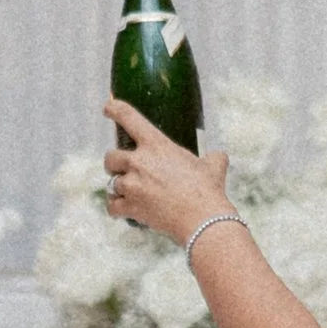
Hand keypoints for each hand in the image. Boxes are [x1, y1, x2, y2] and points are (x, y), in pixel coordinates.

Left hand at [103, 99, 232, 244]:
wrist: (203, 219)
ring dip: (119, 188)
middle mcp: (139, 162)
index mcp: (157, 145)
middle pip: (110, 157)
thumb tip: (218, 157)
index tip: (108, 108)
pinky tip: (125, 210)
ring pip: (111, 183)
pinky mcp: (131, 207)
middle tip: (126, 170)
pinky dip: (117, 208)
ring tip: (132, 193)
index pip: (129, 118)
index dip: (115, 109)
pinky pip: (112, 206)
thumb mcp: (213, 166)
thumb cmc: (208, 190)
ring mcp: (132, 185)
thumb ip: (212, 157)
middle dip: (115, 164)